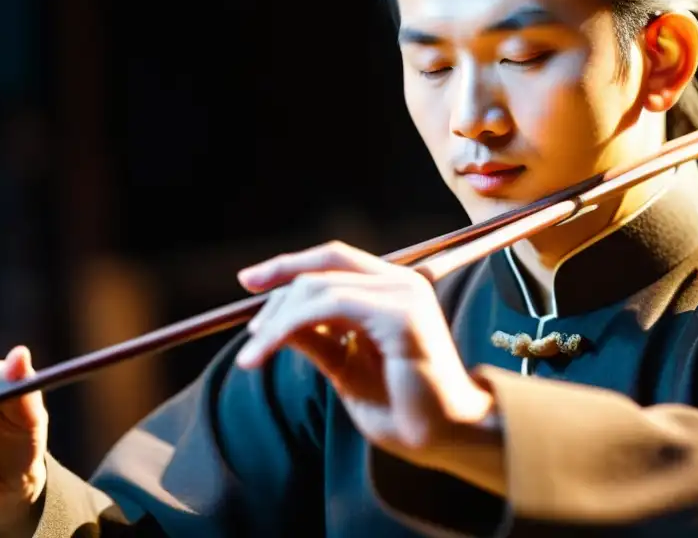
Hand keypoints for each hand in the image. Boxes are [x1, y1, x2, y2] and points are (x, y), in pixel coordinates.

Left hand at [235, 241, 493, 456]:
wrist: (448, 437)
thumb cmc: (403, 407)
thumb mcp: (345, 366)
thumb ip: (317, 339)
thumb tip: (275, 321)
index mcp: (392, 289)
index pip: (333, 259)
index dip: (288, 265)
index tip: (249, 282)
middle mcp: (401, 282)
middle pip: (323, 265)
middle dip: (276, 290)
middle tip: (249, 333)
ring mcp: (403, 294)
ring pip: (320, 286)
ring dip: (276, 319)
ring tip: (252, 355)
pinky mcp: (401, 314)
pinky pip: (329, 307)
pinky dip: (289, 326)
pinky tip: (267, 350)